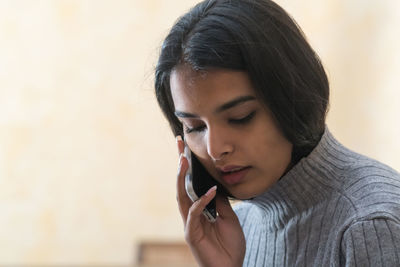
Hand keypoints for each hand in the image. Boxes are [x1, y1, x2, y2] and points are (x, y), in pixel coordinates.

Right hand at [176, 136, 245, 266]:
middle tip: (179, 144)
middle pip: (182, 185)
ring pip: (181, 196)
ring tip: (183, 160)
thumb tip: (215, 185)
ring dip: (182, 178)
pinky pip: (194, 213)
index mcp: (199, 209)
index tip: (186, 148)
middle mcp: (191, 213)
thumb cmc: (229, 246)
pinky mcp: (191, 233)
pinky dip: (201, 201)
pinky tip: (210, 191)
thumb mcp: (229, 217)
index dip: (188, 168)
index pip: (190, 184)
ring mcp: (190, 223)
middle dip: (180, 164)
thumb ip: (219, 202)